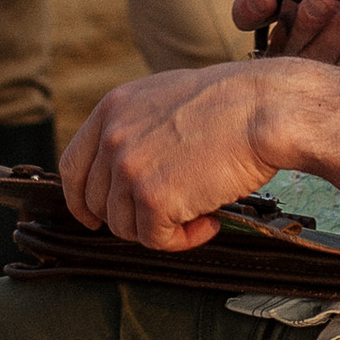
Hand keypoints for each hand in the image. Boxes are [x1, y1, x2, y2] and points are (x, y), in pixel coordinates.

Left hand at [59, 63, 285, 248]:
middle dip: (130, 217)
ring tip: (200, 210)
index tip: (95, 217)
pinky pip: (156, 240)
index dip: (82, 199)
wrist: (266, 109)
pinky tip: (210, 220)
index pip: (73, 166)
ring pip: (125, 226)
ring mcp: (129, 169)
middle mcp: (112, 137)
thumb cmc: (234, 103)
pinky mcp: (152, 198)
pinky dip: (184, 239)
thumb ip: (138, 128)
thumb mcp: (167, 99)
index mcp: (112, 109)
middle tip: (169, 214)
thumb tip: (131, 168)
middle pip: (98, 203)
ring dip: (161, 228)